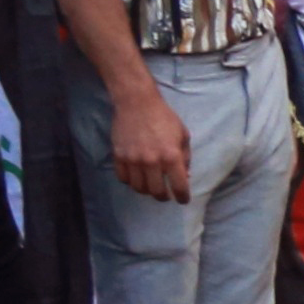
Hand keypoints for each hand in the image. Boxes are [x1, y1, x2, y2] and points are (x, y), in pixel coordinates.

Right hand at [105, 83, 192, 207]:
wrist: (137, 103)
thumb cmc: (164, 118)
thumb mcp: (183, 136)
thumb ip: (185, 158)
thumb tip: (185, 176)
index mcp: (171, 156)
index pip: (179, 186)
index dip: (182, 197)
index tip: (183, 200)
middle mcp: (152, 161)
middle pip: (157, 192)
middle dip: (163, 197)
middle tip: (165, 195)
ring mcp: (133, 160)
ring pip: (139, 188)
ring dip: (146, 190)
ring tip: (151, 186)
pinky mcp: (118, 156)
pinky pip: (123, 178)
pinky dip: (130, 182)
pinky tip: (136, 177)